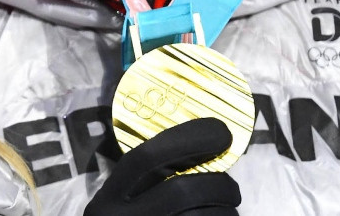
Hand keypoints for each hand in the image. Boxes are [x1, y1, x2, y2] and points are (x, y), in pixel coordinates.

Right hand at [84, 117, 240, 215]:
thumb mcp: (118, 209)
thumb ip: (143, 187)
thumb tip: (200, 151)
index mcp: (107, 201)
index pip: (146, 157)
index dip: (188, 138)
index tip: (221, 132)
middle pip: (182, 191)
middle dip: (220, 185)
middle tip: (231, 189)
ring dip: (228, 215)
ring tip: (228, 214)